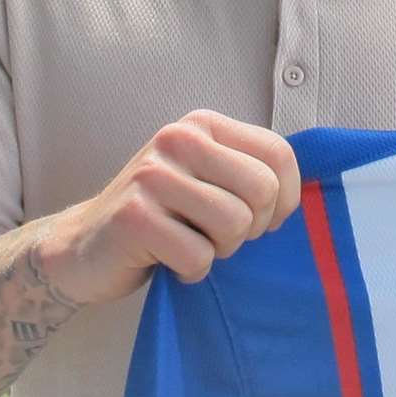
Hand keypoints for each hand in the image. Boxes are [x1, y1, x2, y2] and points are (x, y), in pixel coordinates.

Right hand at [38, 110, 300, 304]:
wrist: (84, 248)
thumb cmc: (161, 217)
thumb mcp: (206, 179)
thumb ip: (249, 172)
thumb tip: (311, 193)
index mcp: (202, 125)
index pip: (279, 154)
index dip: (284, 199)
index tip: (263, 222)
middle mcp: (178, 139)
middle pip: (261, 190)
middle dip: (250, 228)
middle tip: (219, 237)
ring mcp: (152, 175)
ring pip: (233, 225)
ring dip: (218, 250)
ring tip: (190, 244)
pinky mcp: (133, 216)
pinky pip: (198, 256)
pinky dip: (190, 271)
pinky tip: (167, 261)